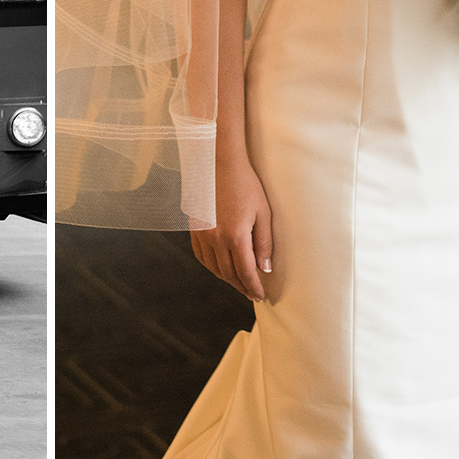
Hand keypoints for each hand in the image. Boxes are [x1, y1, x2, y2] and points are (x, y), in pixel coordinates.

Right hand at [190, 152, 274, 300]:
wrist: (218, 162)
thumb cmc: (245, 184)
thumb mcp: (263, 213)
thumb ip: (264, 243)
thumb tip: (265, 268)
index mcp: (235, 235)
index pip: (245, 272)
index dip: (254, 287)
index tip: (261, 296)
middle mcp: (215, 238)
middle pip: (228, 274)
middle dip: (242, 286)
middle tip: (252, 293)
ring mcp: (202, 234)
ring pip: (213, 268)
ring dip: (227, 279)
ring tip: (239, 283)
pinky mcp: (193, 228)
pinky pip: (201, 256)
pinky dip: (212, 266)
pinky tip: (221, 267)